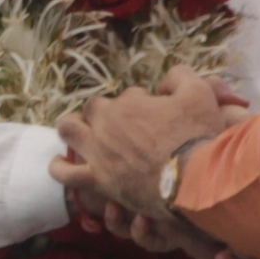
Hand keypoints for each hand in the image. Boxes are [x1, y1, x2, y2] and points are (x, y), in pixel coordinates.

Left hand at [57, 71, 241, 251]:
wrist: (193, 181)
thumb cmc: (198, 137)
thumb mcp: (200, 94)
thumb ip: (181, 77)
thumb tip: (169, 77)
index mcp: (129, 103)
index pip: (127, 96)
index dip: (140, 103)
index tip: (154, 114)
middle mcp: (107, 123)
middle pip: (94, 108)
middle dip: (105, 112)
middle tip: (122, 125)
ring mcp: (98, 152)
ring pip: (69, 130)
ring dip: (74, 127)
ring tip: (81, 132)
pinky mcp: (98, 181)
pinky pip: (66, 174)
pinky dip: (60, 167)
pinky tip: (60, 163)